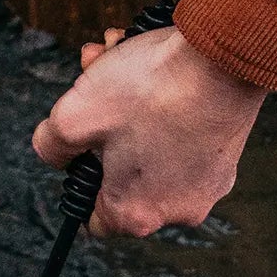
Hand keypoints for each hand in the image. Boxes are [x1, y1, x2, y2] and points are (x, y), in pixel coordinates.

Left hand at [31, 24, 265, 237]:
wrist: (222, 61)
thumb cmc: (150, 92)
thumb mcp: (74, 116)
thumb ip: (51, 144)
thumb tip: (52, 153)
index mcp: (136, 213)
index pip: (93, 218)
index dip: (77, 177)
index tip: (76, 145)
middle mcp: (177, 209)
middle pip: (118, 170)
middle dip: (99, 123)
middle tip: (91, 81)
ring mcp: (206, 184)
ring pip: (147, 145)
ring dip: (125, 104)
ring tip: (116, 58)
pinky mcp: (225, 154)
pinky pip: (180, 136)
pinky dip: (161, 104)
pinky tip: (149, 62)